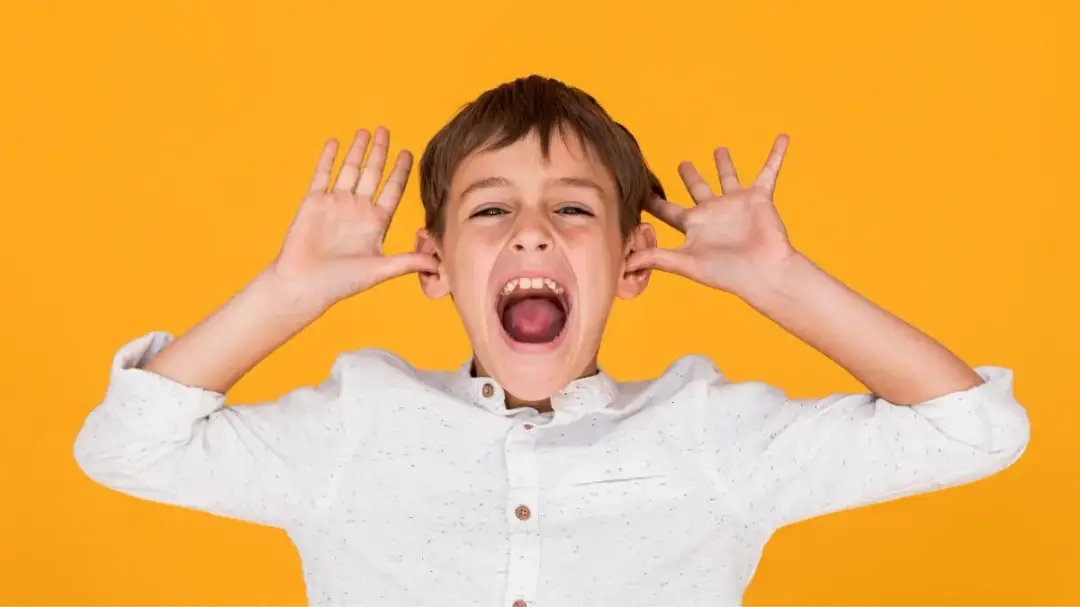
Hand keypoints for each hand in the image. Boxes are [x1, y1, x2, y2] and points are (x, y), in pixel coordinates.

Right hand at [269, 127, 436, 311]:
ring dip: (357, 150)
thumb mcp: (380, 270)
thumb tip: (439, 264)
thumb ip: (408, 262)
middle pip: (372, 174)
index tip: (408, 153)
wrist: (303, 285)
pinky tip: (335, 142)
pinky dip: (327, 158)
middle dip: (380, 152)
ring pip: (349, 170)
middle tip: (386, 130)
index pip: (392, 190)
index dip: (400, 172)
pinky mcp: (313, 202)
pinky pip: (322, 174)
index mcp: (375, 223)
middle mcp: (357, 210)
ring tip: (365, 131)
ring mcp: (335, 204)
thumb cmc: (341, 283)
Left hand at [627, 134, 796, 296]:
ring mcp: (736, 204)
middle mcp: (714, 212)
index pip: (668, 210)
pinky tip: (782, 138)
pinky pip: (769, 171)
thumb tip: (623, 264)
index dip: (654, 201)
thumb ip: (656, 258)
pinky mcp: (759, 198)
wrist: (763, 273)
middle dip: (690, 176)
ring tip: (719, 149)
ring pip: (728, 177)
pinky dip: (776, 155)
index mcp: (694, 225)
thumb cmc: (726, 273)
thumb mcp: (686, 263)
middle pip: (698, 189)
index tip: (640, 190)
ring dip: (725, 163)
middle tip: (683, 163)